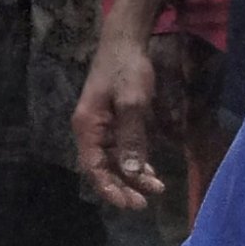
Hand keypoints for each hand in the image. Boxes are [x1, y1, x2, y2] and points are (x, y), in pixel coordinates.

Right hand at [70, 31, 166, 209]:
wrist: (125, 42)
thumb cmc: (126, 69)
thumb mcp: (132, 102)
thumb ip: (132, 137)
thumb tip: (131, 171)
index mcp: (88, 127)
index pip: (93, 167)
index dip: (109, 188)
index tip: (129, 204)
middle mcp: (91, 130)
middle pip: (102, 167)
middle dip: (121, 187)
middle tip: (144, 204)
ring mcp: (102, 126)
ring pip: (114, 160)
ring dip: (132, 176)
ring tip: (156, 188)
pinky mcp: (114, 121)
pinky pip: (121, 149)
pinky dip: (135, 162)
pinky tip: (150, 170)